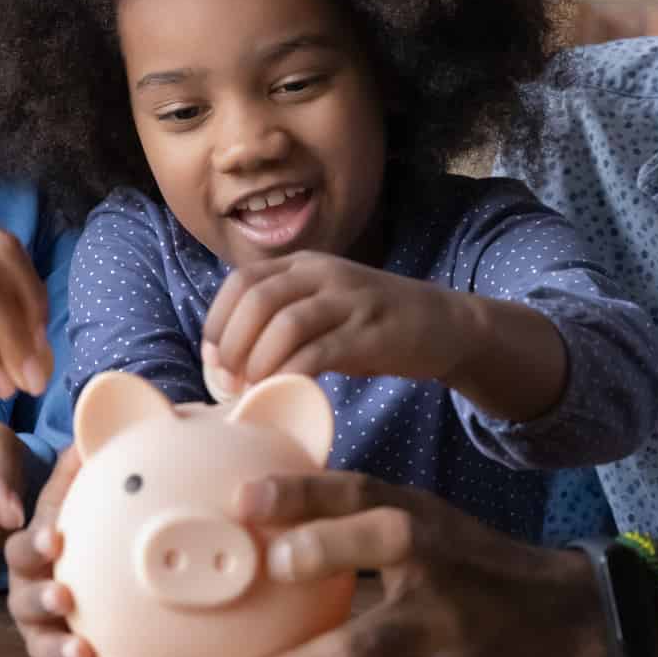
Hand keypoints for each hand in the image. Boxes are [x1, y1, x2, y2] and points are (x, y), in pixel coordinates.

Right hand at [5, 443, 92, 656]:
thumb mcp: (70, 501)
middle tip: (65, 596)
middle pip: (24, 601)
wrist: (68, 566)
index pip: (23, 547)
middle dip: (43, 600)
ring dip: (58, 648)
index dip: (36, 542)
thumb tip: (86, 436)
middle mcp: (28, 593)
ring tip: (84, 651)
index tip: (55, 537)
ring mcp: (40, 630)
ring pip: (39, 644)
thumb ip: (75, 473)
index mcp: (31, 554)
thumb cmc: (71, 532)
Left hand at [200, 252, 468, 386]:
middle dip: (231, 344)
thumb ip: (280, 317)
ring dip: (258, 361)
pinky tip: (285, 391)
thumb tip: (225, 357)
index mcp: (304, 265)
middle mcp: (323, 274)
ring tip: (251, 389)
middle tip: (227, 380)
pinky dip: (292, 374)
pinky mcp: (372, 332)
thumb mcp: (322, 306)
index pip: (242, 281)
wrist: (445, 323)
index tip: (212, 359)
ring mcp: (350, 300)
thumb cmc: (372, 324)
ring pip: (285, 323)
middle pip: (256, 299)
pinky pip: (319, 352)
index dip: (217, 320)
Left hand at [207, 473, 608, 656]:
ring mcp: (447, 628)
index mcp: (420, 517)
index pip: (358, 491)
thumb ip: (357, 520)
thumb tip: (262, 523)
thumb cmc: (473, 568)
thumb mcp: (429, 524)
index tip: (243, 498)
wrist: (570, 620)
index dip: (302, 490)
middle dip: (305, 565)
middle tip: (238, 579)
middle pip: (371, 553)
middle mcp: (436, 563)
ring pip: (363, 653)